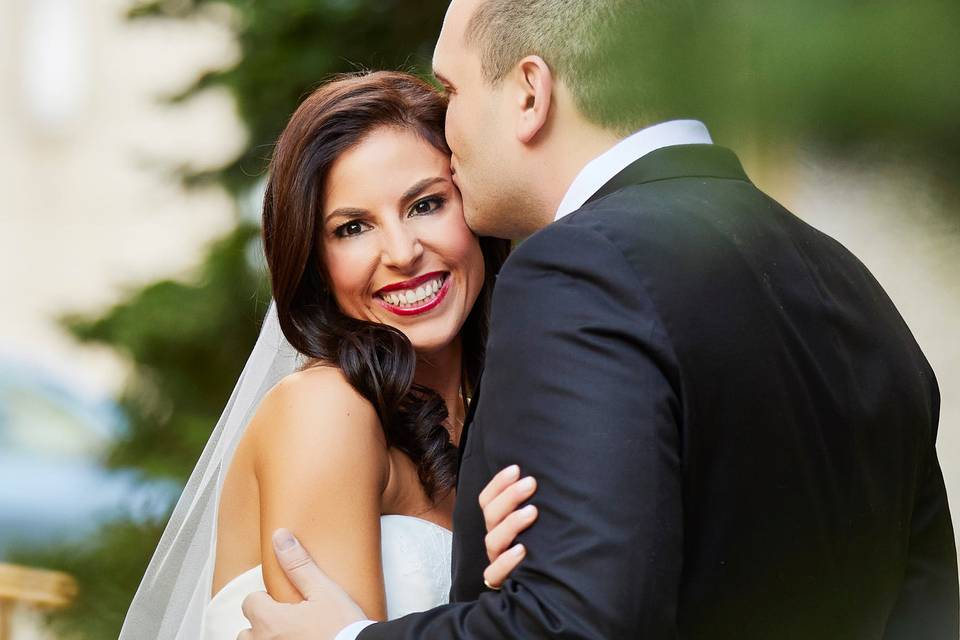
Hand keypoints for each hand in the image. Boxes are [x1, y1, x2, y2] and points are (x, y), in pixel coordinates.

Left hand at [238, 529, 365, 639]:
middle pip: (246, 630)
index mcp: (271, 620)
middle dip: (261, 624)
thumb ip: (298, 565)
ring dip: (265, 639)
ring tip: (288, 635)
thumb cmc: (342, 627)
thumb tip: (280, 537)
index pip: (250, 602)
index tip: (283, 602)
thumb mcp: (323, 590)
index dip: (266, 599)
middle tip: (285, 621)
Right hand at [479, 465, 538, 588]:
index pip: (487, 500)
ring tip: (532, 512)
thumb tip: (546, 478)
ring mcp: (497, 561)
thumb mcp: (541, 524)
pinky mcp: (503, 582)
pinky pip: (494, 573)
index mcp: (499, 524)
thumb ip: (536, 504)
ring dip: (511, 523)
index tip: (516, 469)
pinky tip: (522, 550)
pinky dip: (506, 561)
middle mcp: (496, 541)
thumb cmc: (547, 549)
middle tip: (531, 483)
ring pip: (492, 539)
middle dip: (509, 496)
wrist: (551, 589)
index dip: (498, 483)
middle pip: (490, 515)